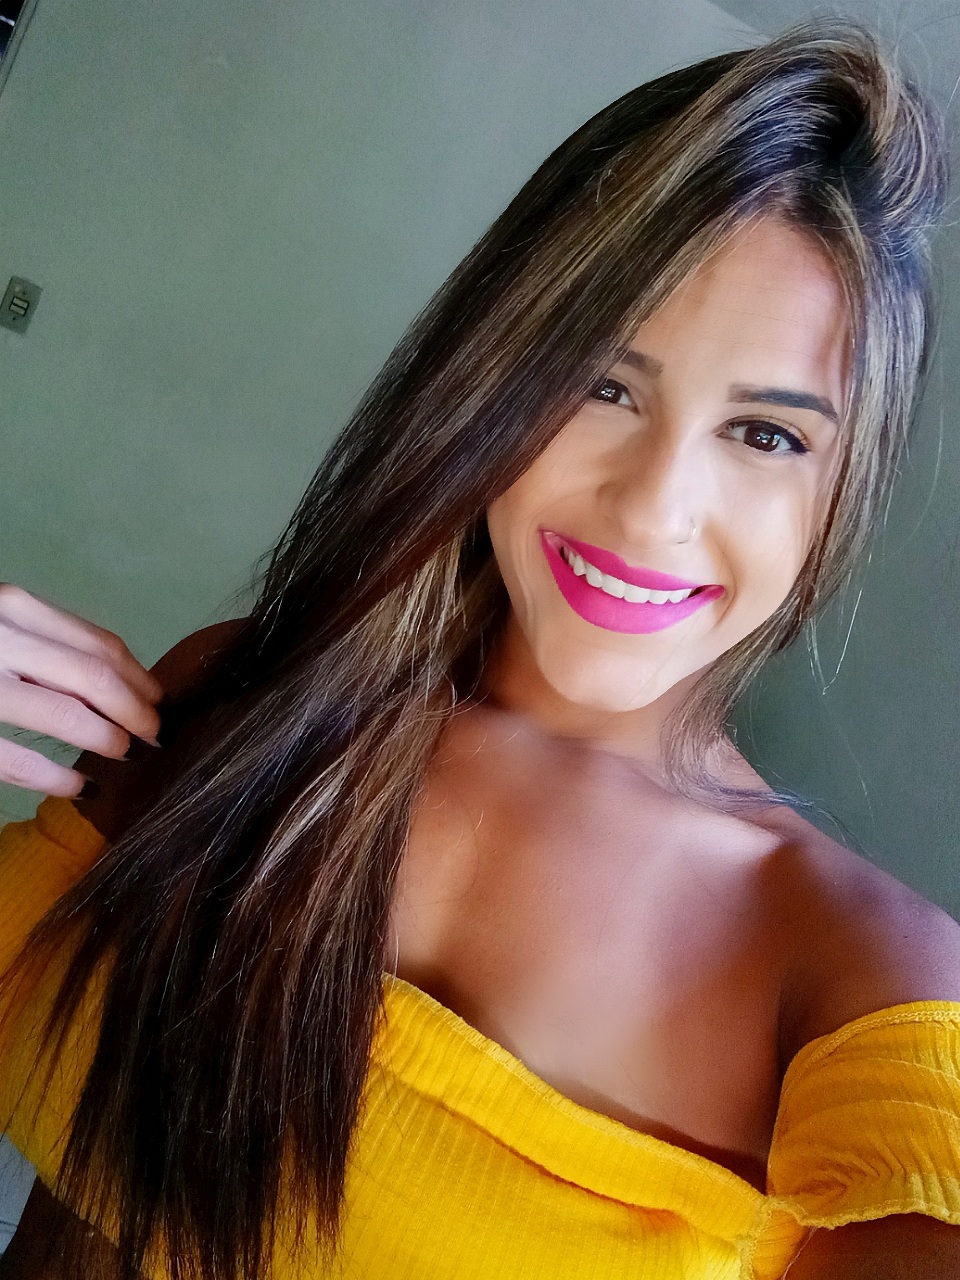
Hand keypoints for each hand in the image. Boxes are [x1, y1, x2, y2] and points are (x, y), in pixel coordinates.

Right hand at [0, 584, 163, 797]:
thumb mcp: (1, 625)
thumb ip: (46, 644)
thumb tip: (125, 684)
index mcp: (13, 606)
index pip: (100, 646)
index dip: (141, 679)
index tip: (160, 703)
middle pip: (95, 679)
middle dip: (137, 713)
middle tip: (156, 738)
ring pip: (64, 716)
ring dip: (107, 741)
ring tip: (126, 757)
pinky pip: (16, 759)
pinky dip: (56, 776)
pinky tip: (79, 786)